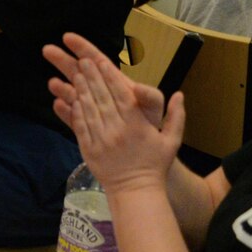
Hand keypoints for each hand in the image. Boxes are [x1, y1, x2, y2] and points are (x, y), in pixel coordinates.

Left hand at [43, 33, 182, 193]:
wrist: (136, 191)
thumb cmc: (155, 165)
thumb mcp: (172, 141)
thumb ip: (177, 116)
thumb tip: (180, 94)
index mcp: (136, 125)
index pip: (120, 94)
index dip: (108, 76)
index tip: (100, 61)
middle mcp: (117, 130)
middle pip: (102, 97)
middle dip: (91, 77)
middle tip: (82, 60)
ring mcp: (101, 139)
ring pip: (88, 109)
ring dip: (81, 90)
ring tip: (75, 73)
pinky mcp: (88, 149)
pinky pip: (79, 126)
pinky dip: (74, 110)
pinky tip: (71, 98)